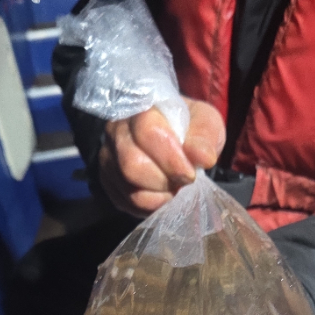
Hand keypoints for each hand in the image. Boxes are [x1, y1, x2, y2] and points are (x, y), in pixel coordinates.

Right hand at [98, 97, 224, 217]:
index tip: (190, 173)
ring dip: (159, 197)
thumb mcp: (207, 124)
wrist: (176, 139)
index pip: (147, 132)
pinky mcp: (108, 180)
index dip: (171, 159)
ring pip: (129, 189)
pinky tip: (162, 195)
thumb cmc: (190, 129)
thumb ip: (205, 138)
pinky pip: (125, 202)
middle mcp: (116, 129)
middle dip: (164, 182)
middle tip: (182, 181)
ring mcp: (108, 156)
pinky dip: (150, 206)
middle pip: (131, 165)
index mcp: (142, 108)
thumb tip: (203, 157)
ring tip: (174, 187)